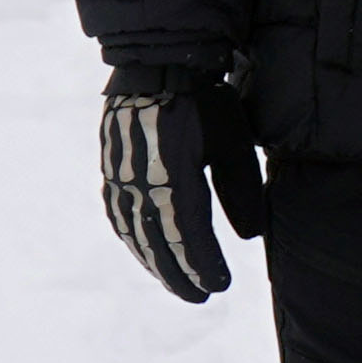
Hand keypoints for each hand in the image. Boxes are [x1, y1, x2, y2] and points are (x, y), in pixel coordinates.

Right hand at [99, 68, 258, 301]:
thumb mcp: (232, 143)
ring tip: (176, 282)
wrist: (159, 65)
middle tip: (200, 297)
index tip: (219, 287)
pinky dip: (133, 239)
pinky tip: (145, 251)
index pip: (189, 235)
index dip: (203, 265)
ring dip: (155, 262)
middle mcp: (140, 181)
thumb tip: (249, 236)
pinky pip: (119, 215)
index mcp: (174, 174)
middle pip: (158, 242)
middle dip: (179, 274)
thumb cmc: (205, 103)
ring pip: (135, 233)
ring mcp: (120, 176)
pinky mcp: (111, 170)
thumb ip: (240, 190)